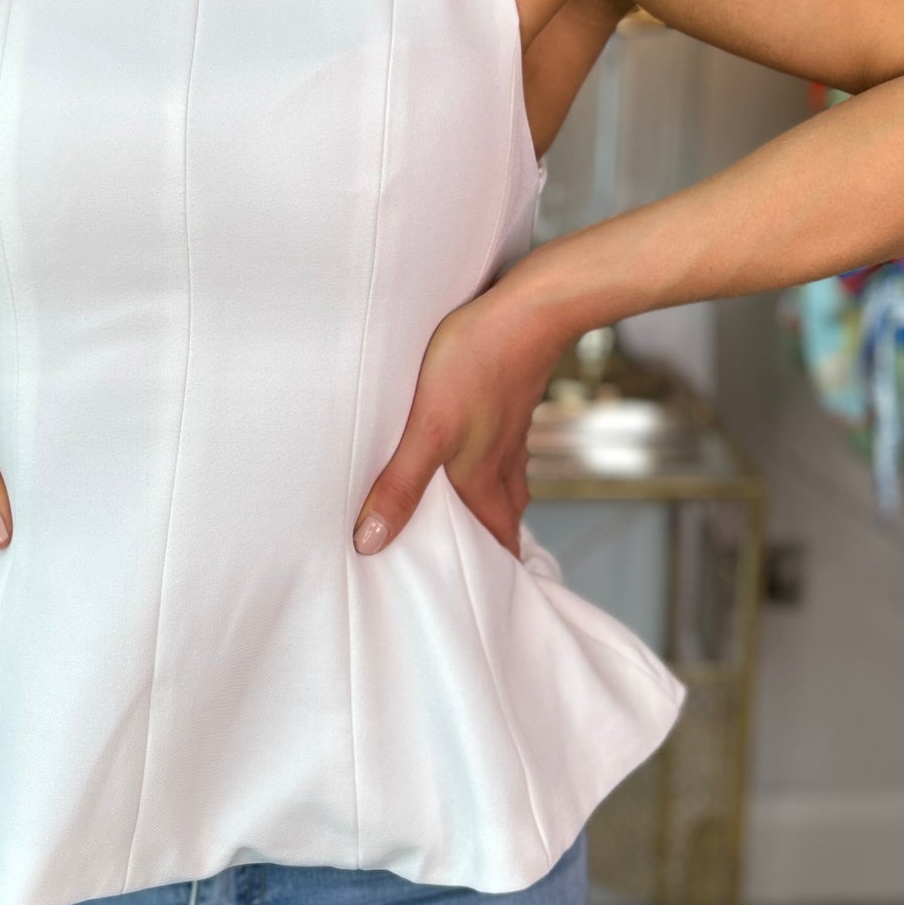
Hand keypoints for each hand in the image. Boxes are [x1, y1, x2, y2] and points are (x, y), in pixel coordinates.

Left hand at [351, 275, 564, 558]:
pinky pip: (504, 443)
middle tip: (481, 560)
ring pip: (507, 478)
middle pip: (505, 513)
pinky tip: (482, 445)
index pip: (497, 538)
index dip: (496, 567)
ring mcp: (511, 426)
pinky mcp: (510, 396)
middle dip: (494, 539)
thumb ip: (401, 485)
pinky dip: (494, 459)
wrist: (530, 309)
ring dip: (495, 500)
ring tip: (478, 512)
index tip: (490, 595)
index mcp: (483, 476)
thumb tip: (372, 542)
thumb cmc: (477, 363)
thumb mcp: (427, 430)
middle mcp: (503, 459)